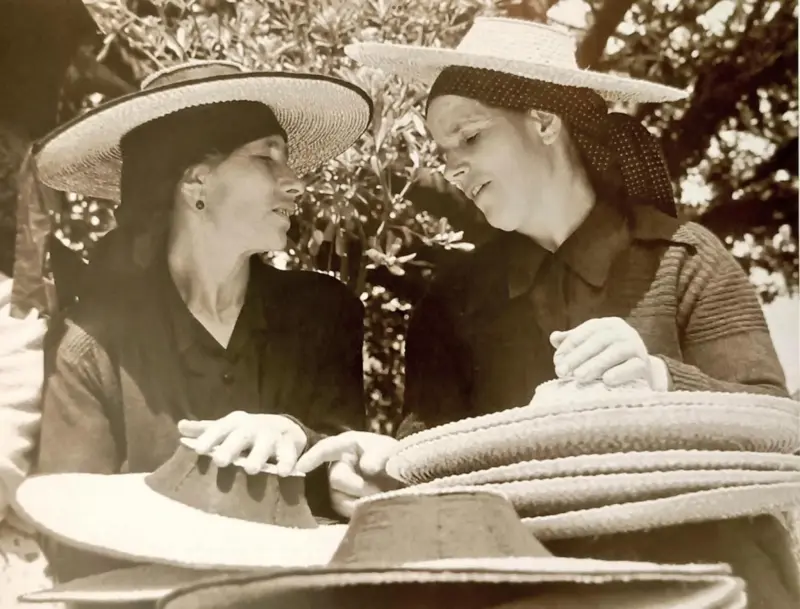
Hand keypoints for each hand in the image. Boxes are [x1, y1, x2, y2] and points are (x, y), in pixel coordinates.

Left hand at [177, 411, 306, 475]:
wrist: (283, 427)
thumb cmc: (246, 433)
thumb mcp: (227, 428)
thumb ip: (205, 430)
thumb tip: (180, 426)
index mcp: (234, 423)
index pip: (219, 429)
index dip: (209, 439)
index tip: (198, 450)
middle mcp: (252, 428)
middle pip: (241, 436)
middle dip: (231, 448)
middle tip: (220, 461)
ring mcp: (271, 436)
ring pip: (264, 445)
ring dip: (258, 456)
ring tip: (252, 469)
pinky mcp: (289, 445)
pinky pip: (289, 454)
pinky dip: (288, 462)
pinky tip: (284, 472)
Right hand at [295, 431, 400, 518]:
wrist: (401, 478)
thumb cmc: (392, 457)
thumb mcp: (390, 450)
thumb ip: (380, 455)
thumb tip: (366, 466)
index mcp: (347, 445)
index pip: (326, 449)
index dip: (313, 457)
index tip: (301, 467)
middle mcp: (338, 463)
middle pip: (336, 477)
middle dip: (357, 485)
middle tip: (378, 489)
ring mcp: (338, 485)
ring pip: (338, 497)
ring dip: (360, 500)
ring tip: (379, 496)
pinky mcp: (341, 502)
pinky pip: (342, 509)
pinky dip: (358, 510)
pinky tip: (370, 506)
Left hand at [550, 317, 666, 388]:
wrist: (642, 373)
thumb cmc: (609, 359)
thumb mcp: (591, 348)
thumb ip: (573, 342)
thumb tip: (554, 337)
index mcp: (607, 325)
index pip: (584, 333)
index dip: (568, 347)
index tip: (557, 362)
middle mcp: (622, 331)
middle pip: (597, 341)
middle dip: (577, 357)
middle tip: (562, 372)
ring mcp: (636, 346)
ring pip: (614, 353)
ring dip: (595, 365)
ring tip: (579, 377)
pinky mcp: (645, 363)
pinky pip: (633, 367)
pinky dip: (620, 373)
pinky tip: (606, 381)